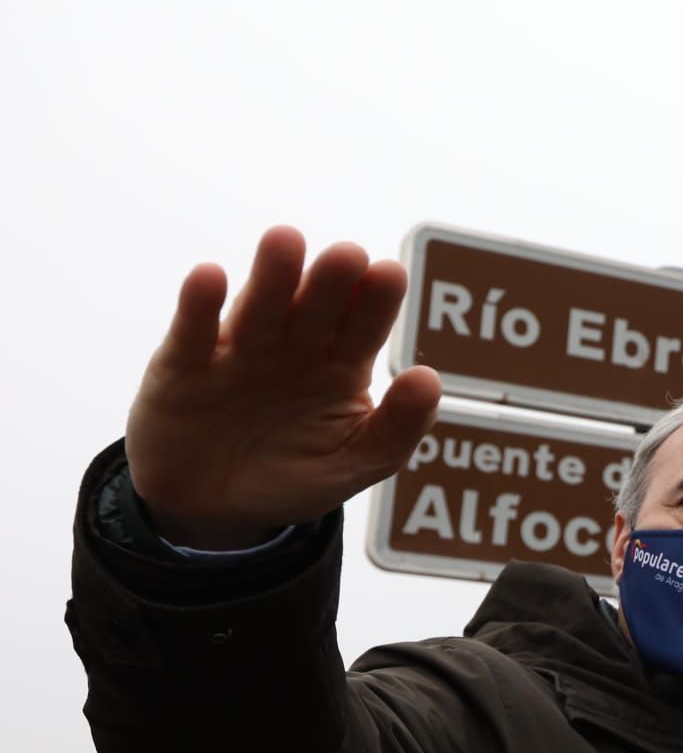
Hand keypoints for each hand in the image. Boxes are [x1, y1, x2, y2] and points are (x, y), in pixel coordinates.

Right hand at [126, 226, 442, 548]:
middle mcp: (292, 347)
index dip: (375, 301)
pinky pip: (193, 332)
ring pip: (259, 308)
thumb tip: (430, 379)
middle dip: (330, 281)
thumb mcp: (353, 465)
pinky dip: (199, 305)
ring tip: (285, 241)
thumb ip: (396, 429)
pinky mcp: (184, 366)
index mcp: (341, 365)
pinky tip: (210, 277)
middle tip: (348, 255)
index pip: (363, 326)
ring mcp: (239, 351)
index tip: (389, 275)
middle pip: (315, 307)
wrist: (214, 511)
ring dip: (272, 277)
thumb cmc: (292, 478)